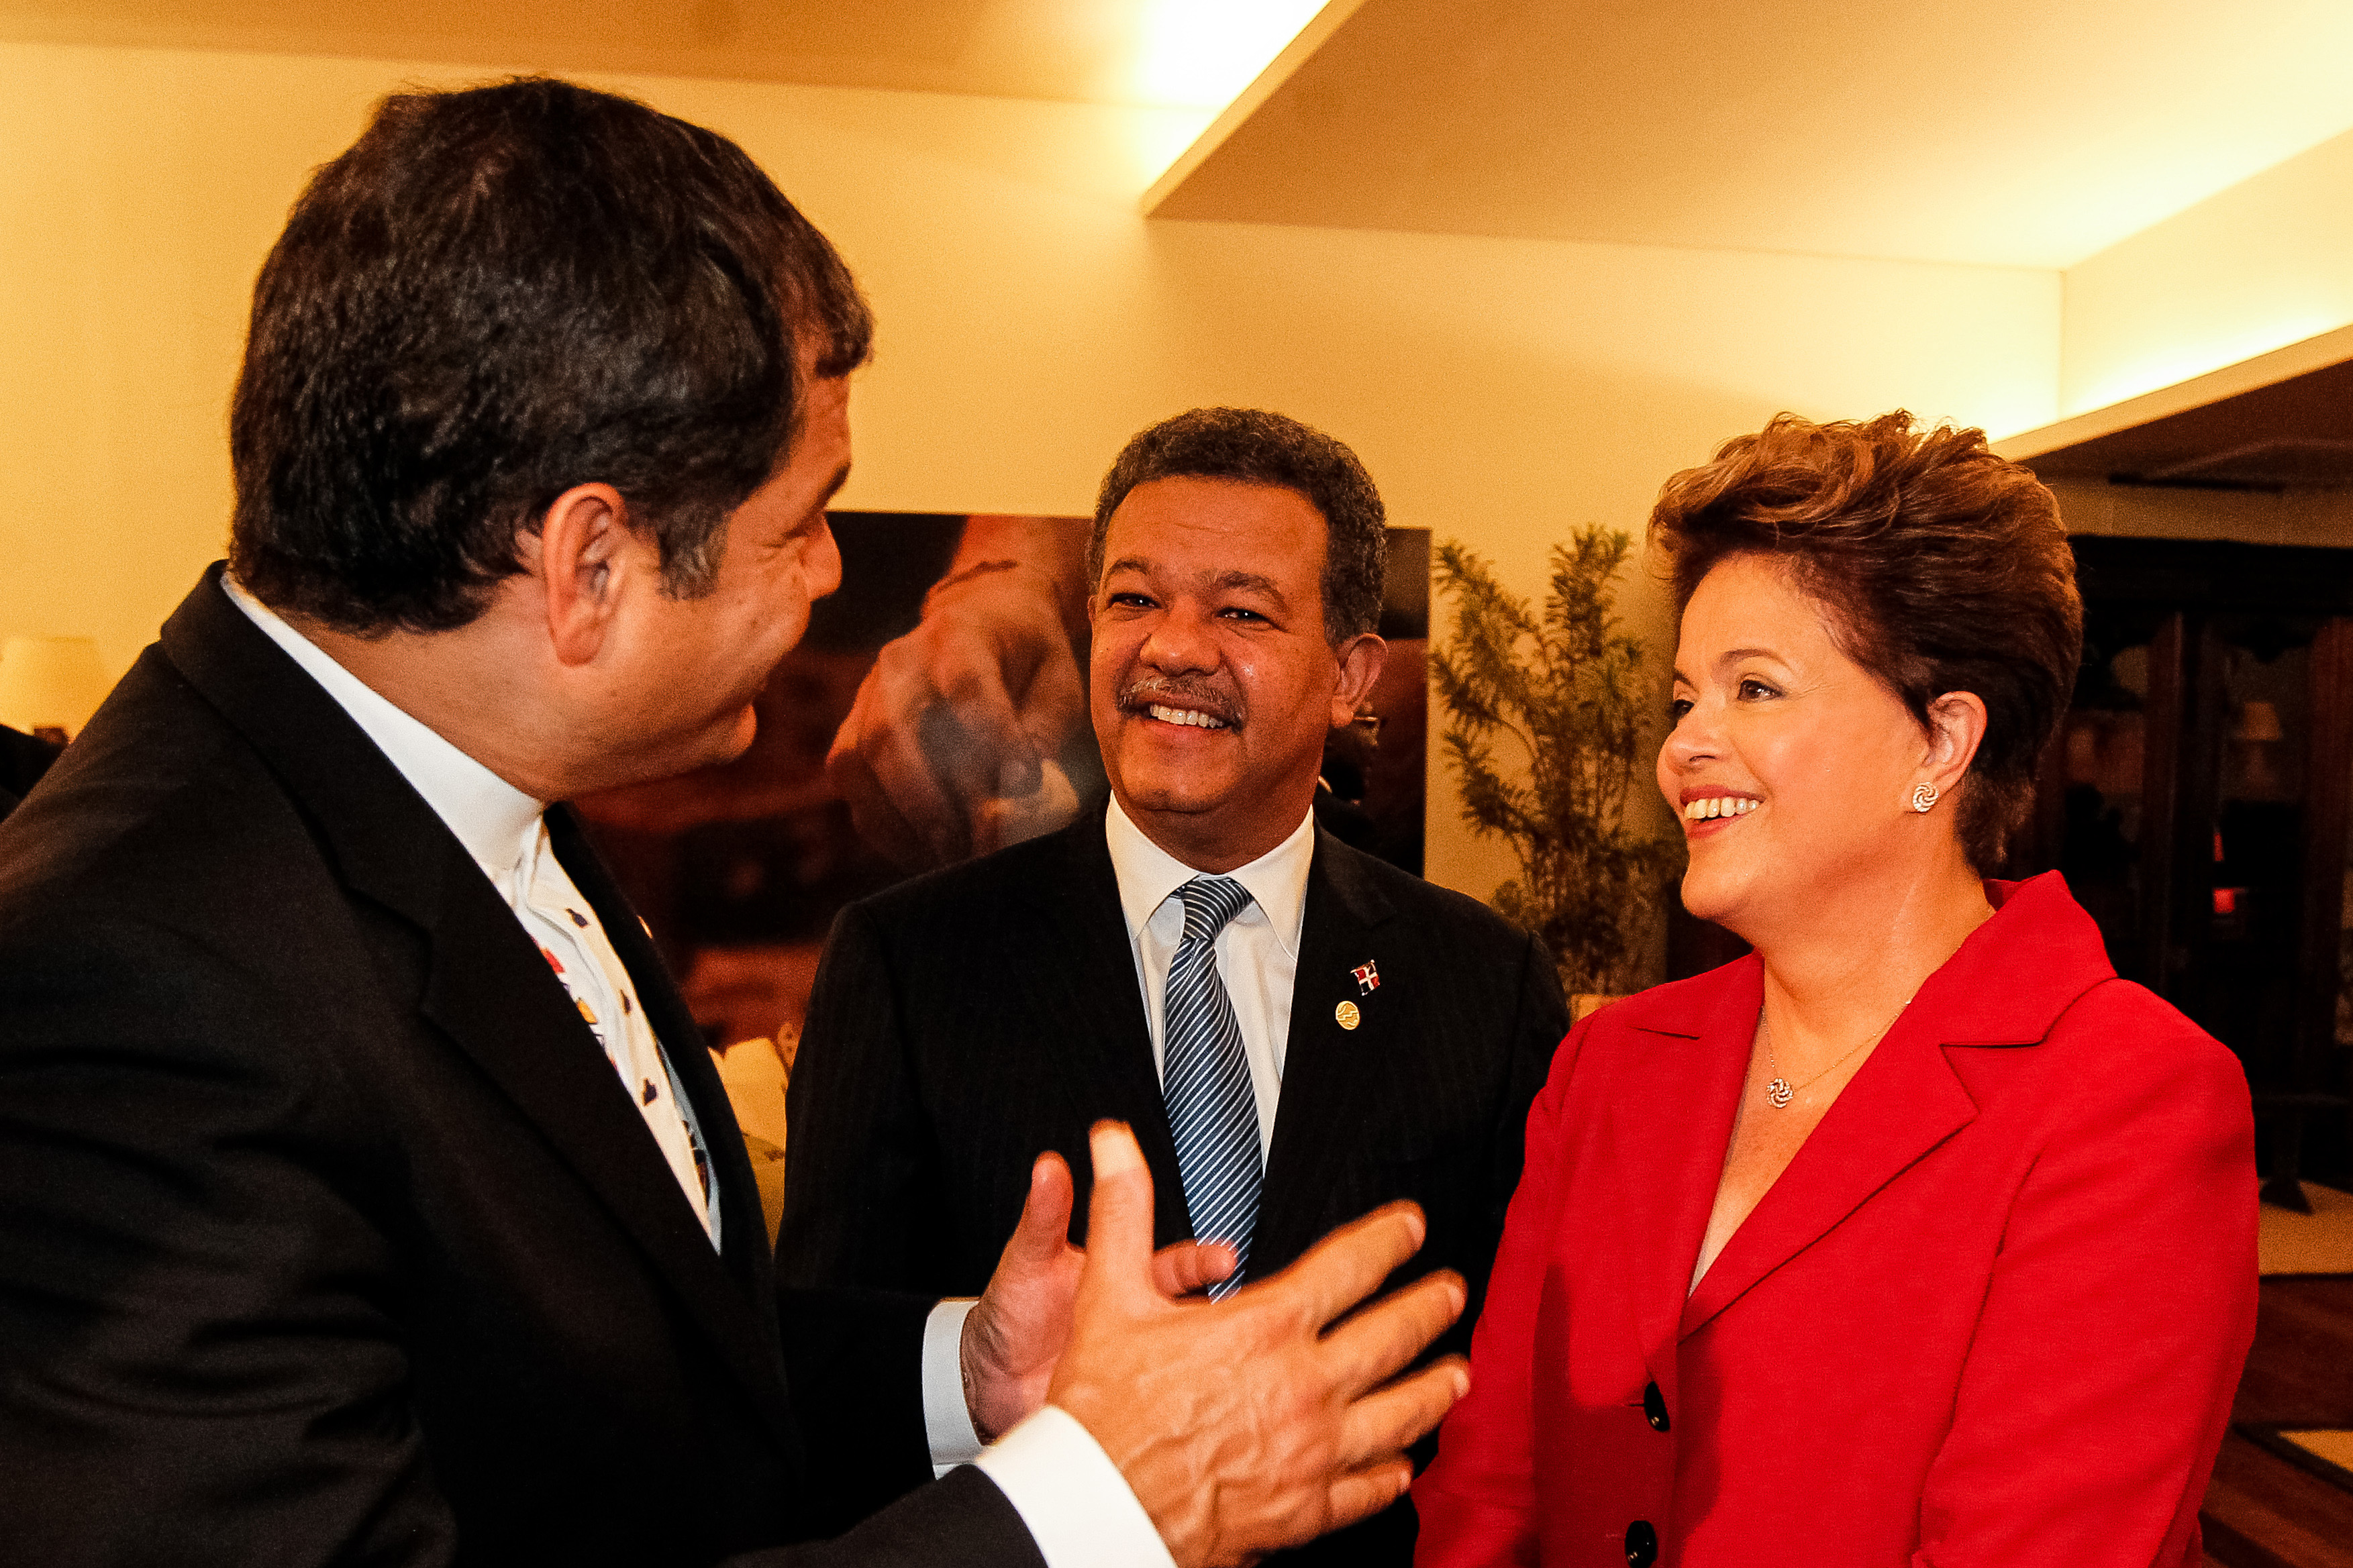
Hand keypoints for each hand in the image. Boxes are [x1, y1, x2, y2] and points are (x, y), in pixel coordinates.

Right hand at [827, 559, 1086, 870]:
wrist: (982, 622)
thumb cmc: (1028, 660)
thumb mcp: (1058, 682)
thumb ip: (1044, 730)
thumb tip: (1021, 788)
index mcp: (957, 634)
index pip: (965, 686)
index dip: (993, 738)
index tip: (1026, 782)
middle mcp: (899, 660)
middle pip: (896, 730)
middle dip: (936, 798)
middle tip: (979, 845)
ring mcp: (866, 695)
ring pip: (861, 760)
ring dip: (906, 818)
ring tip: (954, 854)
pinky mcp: (851, 730)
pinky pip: (850, 782)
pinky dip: (884, 825)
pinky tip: (926, 850)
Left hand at [961, 1151, 1236, 1442]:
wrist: (986, 1379)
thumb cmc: (1011, 1312)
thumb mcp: (1028, 1261)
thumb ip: (1044, 1215)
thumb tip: (1049, 1167)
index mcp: (1125, 1280)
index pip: (1180, 1265)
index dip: (1206, 1261)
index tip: (1226, 1258)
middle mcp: (1141, 1324)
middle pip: (1196, 1319)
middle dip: (1222, 1321)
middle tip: (1244, 1321)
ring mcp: (1138, 1369)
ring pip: (1188, 1364)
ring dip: (1206, 1364)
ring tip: (1223, 1369)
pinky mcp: (1128, 1411)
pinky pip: (1163, 1408)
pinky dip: (1182, 1408)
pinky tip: (1191, 1411)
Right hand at [1050, 1123, 1468, 1567]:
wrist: (1098, 1508)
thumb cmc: (1104, 1411)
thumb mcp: (1109, 1295)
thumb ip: (1123, 1211)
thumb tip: (1113, 1143)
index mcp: (1266, 1327)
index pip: (1349, 1266)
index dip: (1387, 1240)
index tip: (1410, 1228)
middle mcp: (1304, 1387)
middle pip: (1391, 1337)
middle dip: (1428, 1308)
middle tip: (1452, 1293)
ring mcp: (1313, 1451)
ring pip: (1398, 1415)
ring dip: (1433, 1390)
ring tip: (1457, 1374)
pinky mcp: (1305, 1510)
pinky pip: (1364, 1491)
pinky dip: (1389, 1476)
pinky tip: (1401, 1468)